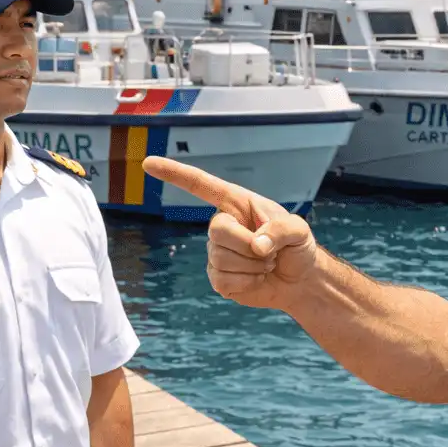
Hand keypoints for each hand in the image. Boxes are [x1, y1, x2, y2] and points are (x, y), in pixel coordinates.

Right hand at [141, 156, 319, 310]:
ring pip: (221, 259)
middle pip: (217, 230)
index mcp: (237, 203)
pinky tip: (257, 279)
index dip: (174, 174)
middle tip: (268, 252)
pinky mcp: (219, 278)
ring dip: (252, 266)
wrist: (300, 281)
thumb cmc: (298, 247)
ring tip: (266, 264)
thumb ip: (281, 230)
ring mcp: (217, 252)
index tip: (147, 163)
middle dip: (247, 244)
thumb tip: (256, 245)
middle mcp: (223, 224)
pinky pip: (223, 281)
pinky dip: (247, 283)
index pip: (201, 185)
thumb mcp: (299, 230)